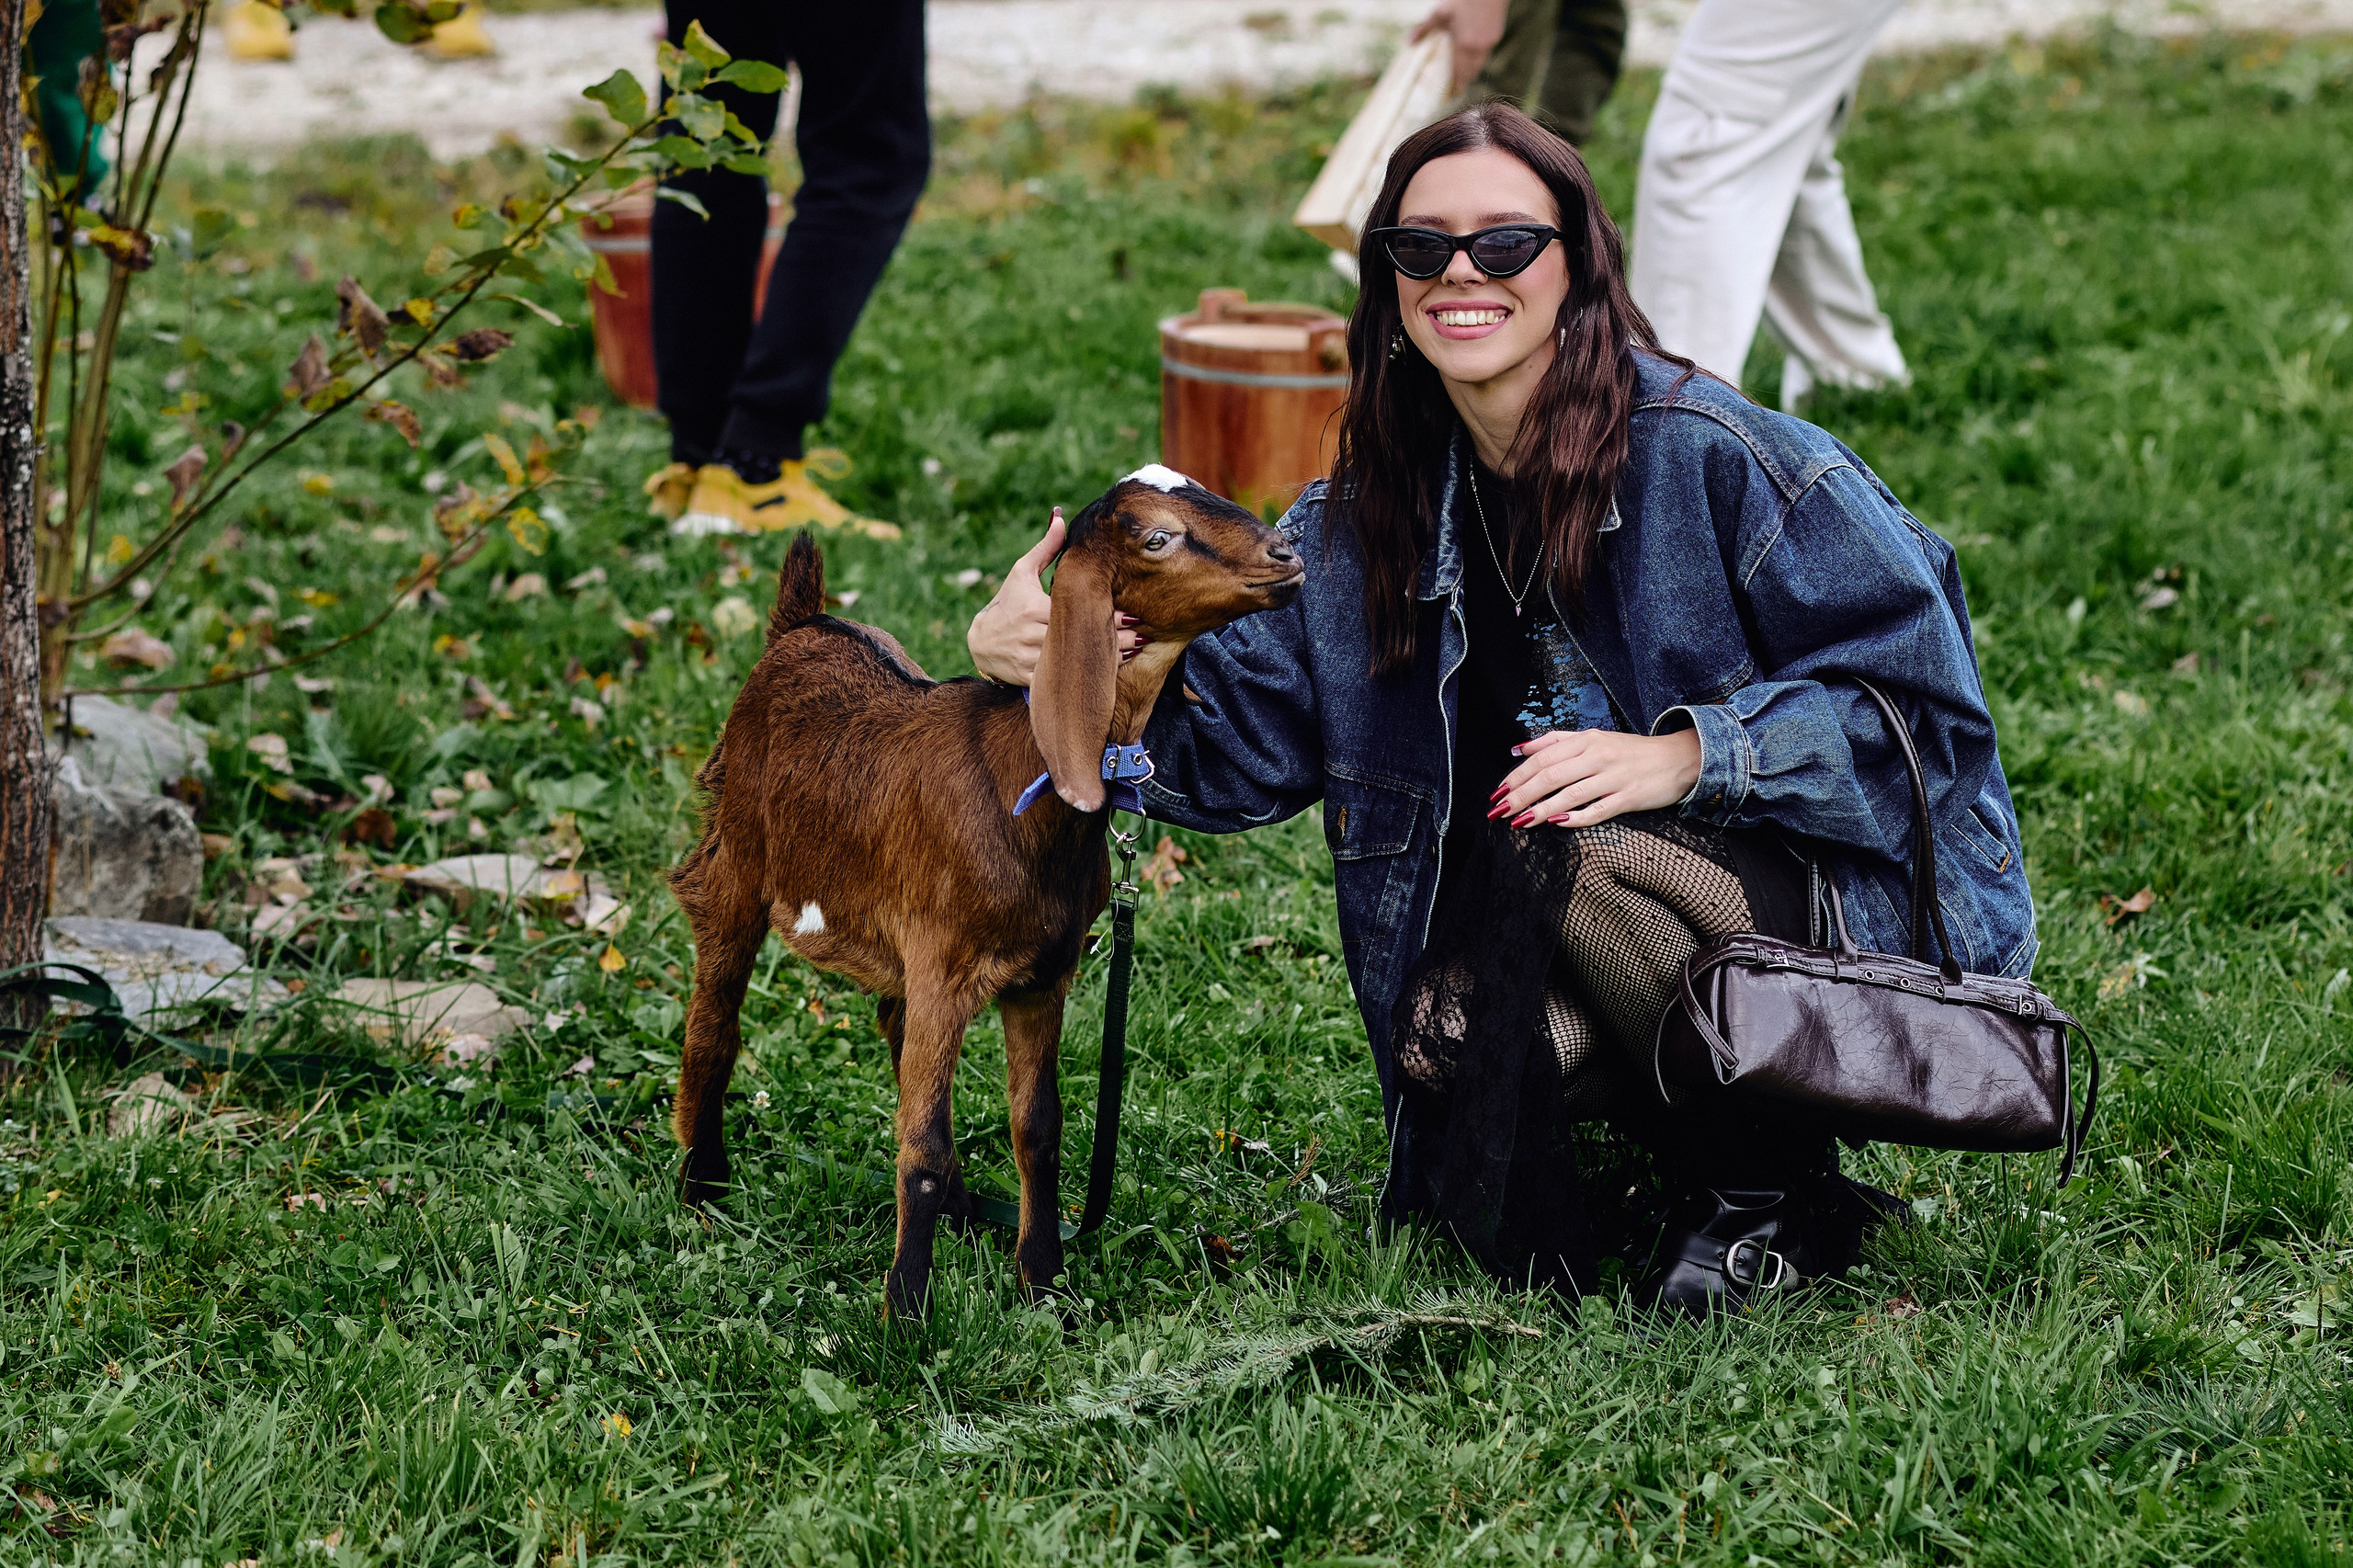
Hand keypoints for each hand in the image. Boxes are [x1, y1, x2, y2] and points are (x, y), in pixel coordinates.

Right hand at [966, 507, 1140, 685]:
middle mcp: (1031, 633)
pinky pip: (1060, 678)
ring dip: (1105, 659)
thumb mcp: (1022, 573)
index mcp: (1034, 607)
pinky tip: (1108, 673)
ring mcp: (1029, 658)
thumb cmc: (1006, 603)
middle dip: (1112, 637)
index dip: (1104, 613)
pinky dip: (1084, 677)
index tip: (1130, 613)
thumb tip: (1060, 516)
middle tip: (1141, 634)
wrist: (979, 642)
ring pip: (1073, 660)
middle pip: (1079, 637)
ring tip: (1134, 651)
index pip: (1075, 611)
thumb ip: (1046, 548)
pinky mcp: (1028, 676)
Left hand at [1411, 0, 1506, 93]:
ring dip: (1471, 68)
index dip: (1457, 87)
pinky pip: (1485, 53)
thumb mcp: (1441, 12)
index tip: (1451, 95)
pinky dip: (1477, 57)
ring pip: (1480, 64)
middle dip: (1463, 80)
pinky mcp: (1496, 35)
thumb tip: (1409, 42)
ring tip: (1460, 71)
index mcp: (1464, 45)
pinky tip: (1469, 52)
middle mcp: (1479, 48)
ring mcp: (1490, 42)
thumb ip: (1426, 28)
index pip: (1461, 75)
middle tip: (1454, 86)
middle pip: (1472, 73)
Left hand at [1487, 728, 1702, 829]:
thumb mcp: (1593, 737)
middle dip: (1521, 796)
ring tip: (1519, 822)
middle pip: (1551, 776)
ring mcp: (1614, 777)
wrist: (1678, 758)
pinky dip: (1575, 818)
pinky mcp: (1629, 797)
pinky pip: (1597, 810)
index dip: (1517, 777)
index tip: (1498, 793)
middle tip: (1499, 812)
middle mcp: (1598, 756)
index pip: (1542, 758)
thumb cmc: (1630, 751)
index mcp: (1586, 740)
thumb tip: (1519, 749)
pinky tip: (1556, 824)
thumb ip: (1555, 741)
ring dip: (1541, 810)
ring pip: (1570, 794)